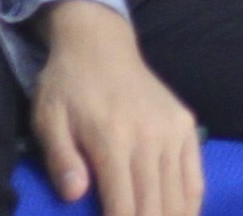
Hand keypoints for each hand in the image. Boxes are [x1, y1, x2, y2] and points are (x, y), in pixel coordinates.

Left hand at [30, 2, 202, 215]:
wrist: (99, 44)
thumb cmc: (65, 87)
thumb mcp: (48, 120)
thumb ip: (61, 159)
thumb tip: (76, 196)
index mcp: (113, 139)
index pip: (124, 206)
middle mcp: (150, 137)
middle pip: (157, 207)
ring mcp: (173, 131)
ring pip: (180, 196)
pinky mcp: (185, 126)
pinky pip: (194, 176)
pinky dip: (191, 206)